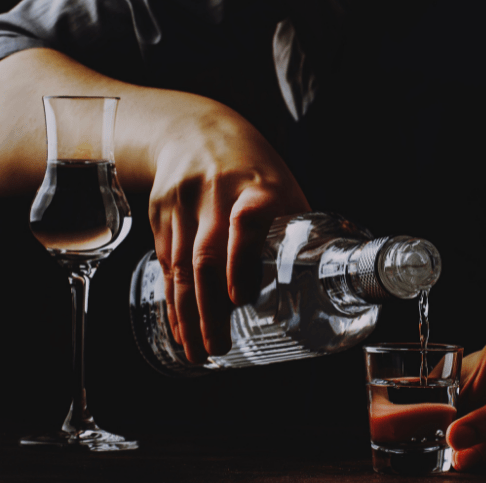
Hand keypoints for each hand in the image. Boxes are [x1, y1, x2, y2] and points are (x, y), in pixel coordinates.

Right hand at [148, 107, 309, 362]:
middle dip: (210, 308)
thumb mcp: (283, 188)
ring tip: (196, 350)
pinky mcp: (160, 213)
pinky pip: (164, 263)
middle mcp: (215, 195)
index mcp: (255, 188)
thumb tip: (324, 285)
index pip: (247, 222)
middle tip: (217, 346)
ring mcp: (183, 204)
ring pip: (179, 266)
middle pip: (206, 256)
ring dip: (187, 313)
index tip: (242, 298)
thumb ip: (296, 232)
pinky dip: (172, 298)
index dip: (242, 260)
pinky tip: (180, 324)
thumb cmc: (253, 169)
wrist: (195, 128)